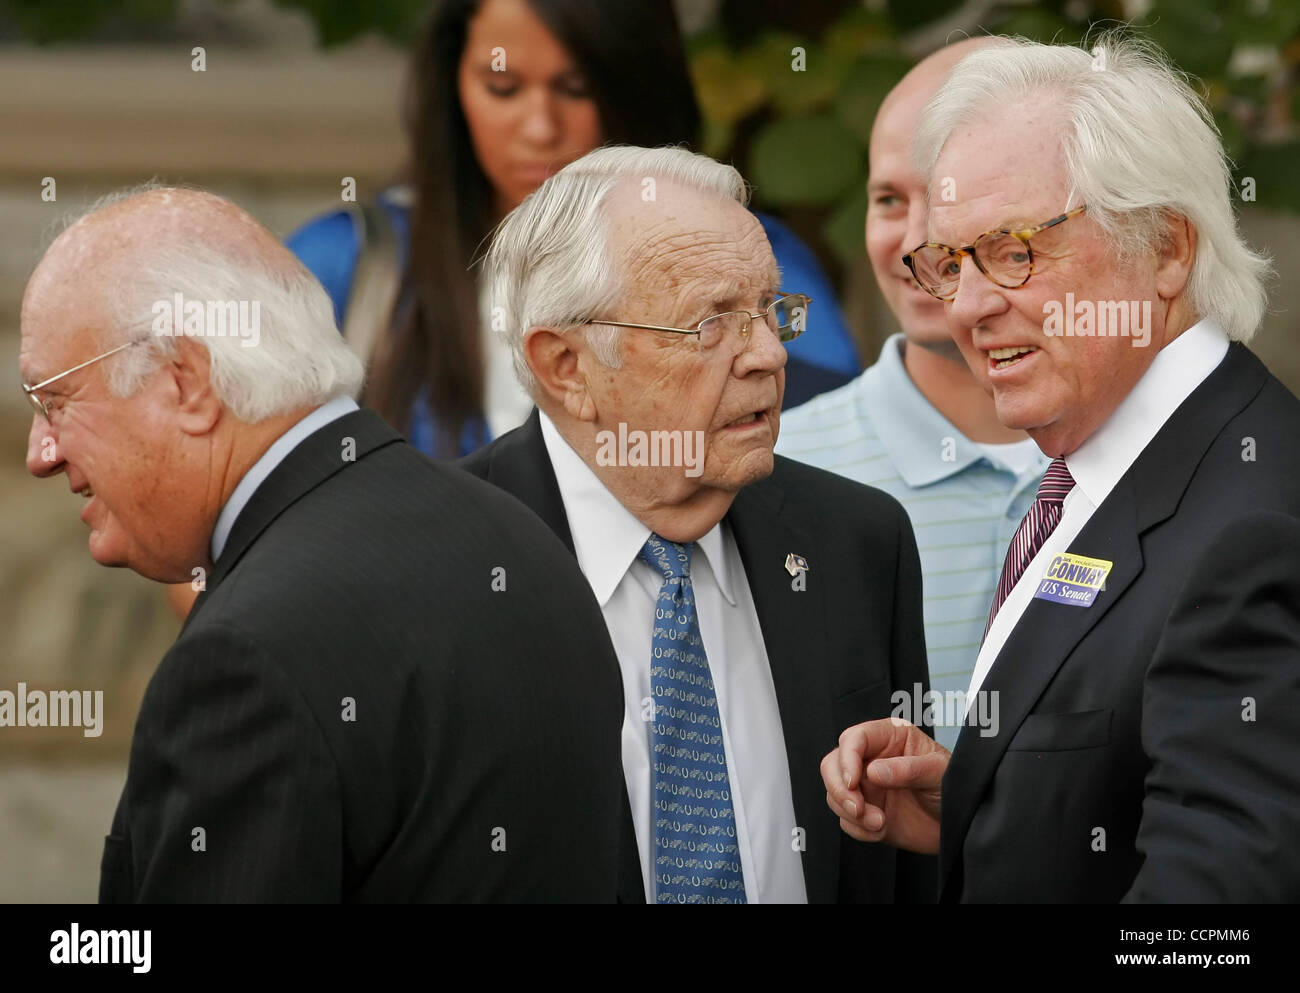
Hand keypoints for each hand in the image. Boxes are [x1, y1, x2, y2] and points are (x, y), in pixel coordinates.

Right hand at [821, 717, 948, 853]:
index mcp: (889, 738)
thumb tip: (874, 771)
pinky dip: (858, 829)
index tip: (852, 781)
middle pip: (832, 764)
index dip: (847, 758)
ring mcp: (867, 787)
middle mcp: (872, 759)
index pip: (854, 738)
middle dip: (839, 788)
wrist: (962, 825)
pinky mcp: (865, 812)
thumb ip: (909, 769)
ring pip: (835, 793)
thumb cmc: (956, 788)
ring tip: (879, 823)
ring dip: (851, 813)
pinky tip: (881, 830)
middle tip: (857, 808)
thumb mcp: (939, 773)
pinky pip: (846, 820)